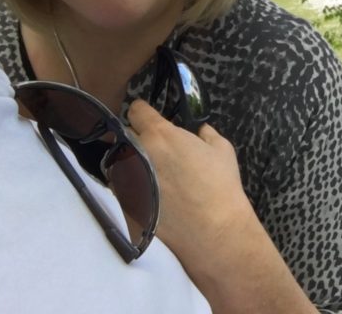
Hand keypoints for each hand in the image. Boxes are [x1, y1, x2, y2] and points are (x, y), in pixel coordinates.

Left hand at [126, 100, 316, 313]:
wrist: (213, 230)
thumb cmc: (220, 185)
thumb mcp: (222, 150)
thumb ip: (207, 134)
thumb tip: (201, 130)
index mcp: (160, 134)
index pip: (136, 110)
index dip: (143, 111)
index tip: (148, 117)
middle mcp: (138, 152)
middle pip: (125, 134)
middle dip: (136, 137)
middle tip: (153, 148)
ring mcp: (129, 179)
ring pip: (120, 161)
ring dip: (130, 162)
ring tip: (149, 173)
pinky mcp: (126, 203)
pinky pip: (120, 187)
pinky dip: (129, 186)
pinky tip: (147, 193)